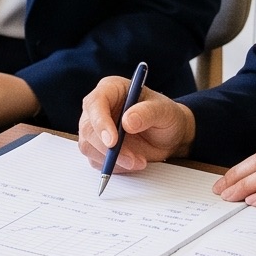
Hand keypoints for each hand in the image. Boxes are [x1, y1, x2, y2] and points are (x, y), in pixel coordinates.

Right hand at [75, 72, 193, 172]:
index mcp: (111, 89)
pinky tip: (131, 163)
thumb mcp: (164, 111)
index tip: (113, 142)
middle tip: (131, 159)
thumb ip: (147, 113)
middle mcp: (98, 107)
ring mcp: (95, 128)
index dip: (100, 122)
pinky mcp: (97, 146)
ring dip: (111, 160)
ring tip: (138, 162)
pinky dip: (113, 166)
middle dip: (106, 148)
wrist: (168, 135)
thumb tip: (128, 121)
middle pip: (87, 127)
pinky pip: (95, 160)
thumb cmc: (165, 116)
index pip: (95, 103)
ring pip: (88, 146)